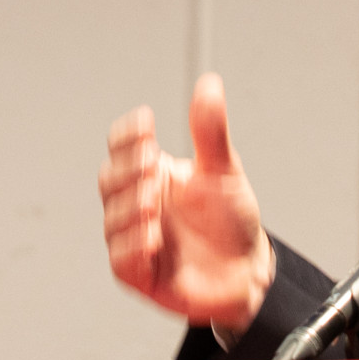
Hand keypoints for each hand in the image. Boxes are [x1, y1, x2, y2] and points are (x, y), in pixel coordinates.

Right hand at [99, 73, 274, 332]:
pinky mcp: (140, 274)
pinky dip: (133, 246)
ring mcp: (135, 239)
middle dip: (127, 169)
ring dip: (131, 208)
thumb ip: (210, 131)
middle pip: (109, 179)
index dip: (129, 134)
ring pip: (113, 219)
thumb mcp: (223, 170)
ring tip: (154, 202)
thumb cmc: (232, 220)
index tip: (147, 124)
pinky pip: (122, 260)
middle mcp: (138, 204)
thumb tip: (209, 84)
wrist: (249, 270)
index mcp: (153, 173)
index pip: (123, 146)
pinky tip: (152, 238)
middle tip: (151, 162)